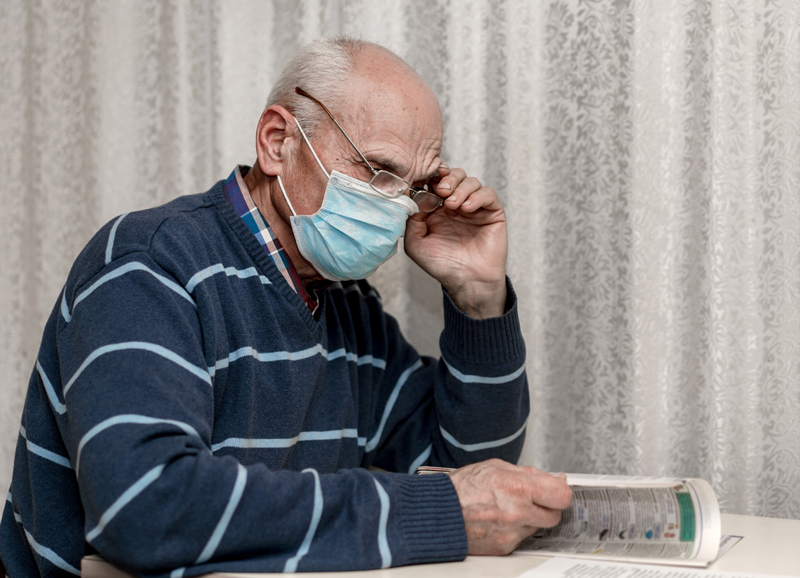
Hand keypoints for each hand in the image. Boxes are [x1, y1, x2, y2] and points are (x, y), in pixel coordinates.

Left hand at [404, 165, 507, 318]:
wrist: (467, 281)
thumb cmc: (441, 265)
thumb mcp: (415, 243)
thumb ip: (410, 219)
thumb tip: (412, 196)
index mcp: (437, 208)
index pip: (435, 182)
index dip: (431, 175)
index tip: (426, 178)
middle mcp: (456, 205)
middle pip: (454, 175)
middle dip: (447, 178)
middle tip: (442, 191)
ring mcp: (475, 207)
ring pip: (471, 181)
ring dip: (461, 188)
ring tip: (453, 205)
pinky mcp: (492, 212)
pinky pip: (488, 194)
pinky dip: (477, 197)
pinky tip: (466, 209)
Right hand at [447, 459, 571, 555]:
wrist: (439, 511)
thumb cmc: (463, 487)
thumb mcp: (496, 467)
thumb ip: (529, 474)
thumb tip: (554, 479)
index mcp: (518, 488)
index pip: (562, 496)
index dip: (560, 492)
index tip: (555, 491)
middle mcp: (518, 513)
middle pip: (554, 516)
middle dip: (547, 507)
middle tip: (532, 500)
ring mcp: (512, 533)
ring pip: (537, 527)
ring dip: (529, 519)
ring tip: (507, 508)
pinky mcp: (504, 548)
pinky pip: (520, 538)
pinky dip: (514, 530)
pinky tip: (498, 520)